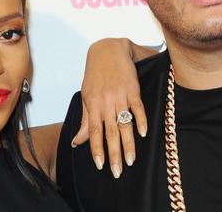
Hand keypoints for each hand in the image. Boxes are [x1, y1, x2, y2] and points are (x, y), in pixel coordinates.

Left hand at [71, 38, 152, 178]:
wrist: (108, 49)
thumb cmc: (96, 74)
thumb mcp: (87, 95)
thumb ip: (85, 119)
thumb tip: (77, 141)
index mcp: (92, 104)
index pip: (93, 131)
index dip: (97, 149)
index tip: (100, 165)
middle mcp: (106, 102)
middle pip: (110, 132)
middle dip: (113, 153)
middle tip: (116, 172)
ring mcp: (120, 95)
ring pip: (124, 124)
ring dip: (128, 143)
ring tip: (130, 160)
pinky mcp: (133, 89)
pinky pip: (138, 107)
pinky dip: (141, 120)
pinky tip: (144, 134)